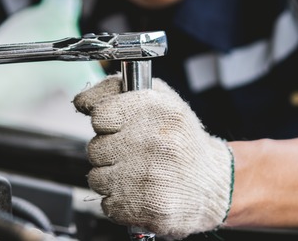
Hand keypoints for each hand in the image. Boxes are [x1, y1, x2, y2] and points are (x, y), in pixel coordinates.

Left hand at [73, 74, 233, 238]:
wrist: (216, 183)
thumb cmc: (182, 140)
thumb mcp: (160, 99)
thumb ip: (117, 90)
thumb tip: (81, 101)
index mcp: (156, 108)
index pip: (99, 115)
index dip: (105, 124)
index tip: (118, 128)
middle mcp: (154, 141)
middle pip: (94, 149)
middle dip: (109, 153)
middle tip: (133, 154)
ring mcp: (150, 176)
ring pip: (97, 179)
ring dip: (112, 179)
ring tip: (138, 174)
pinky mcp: (149, 207)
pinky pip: (108, 204)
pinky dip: (120, 202)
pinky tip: (141, 193)